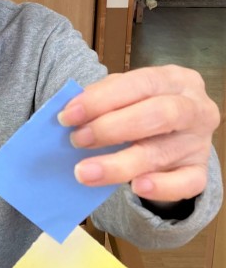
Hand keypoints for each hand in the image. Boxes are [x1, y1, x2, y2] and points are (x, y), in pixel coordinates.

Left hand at [58, 65, 220, 201]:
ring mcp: (199, 143)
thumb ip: (102, 100)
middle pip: (158, 115)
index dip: (102, 99)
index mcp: (174, 80)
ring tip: (85, 172)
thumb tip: (70, 114)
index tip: (68, 116)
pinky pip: (186, 184)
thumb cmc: (141, 109)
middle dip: (111, 128)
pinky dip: (161, 187)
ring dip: (118, 164)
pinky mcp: (200, 172)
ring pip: (161, 153)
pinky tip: (137, 187)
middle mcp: (194, 108)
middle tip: (77, 140)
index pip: (140, 84)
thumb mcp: (125, 96)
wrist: (173, 136)